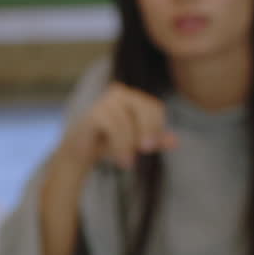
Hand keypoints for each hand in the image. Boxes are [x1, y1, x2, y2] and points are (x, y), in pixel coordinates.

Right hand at [58, 83, 179, 169]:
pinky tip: (121, 159)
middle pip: (145, 108)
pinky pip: (115, 127)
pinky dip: (121, 145)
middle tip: (147, 150)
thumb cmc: (107, 143)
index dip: (157, 127)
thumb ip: (155, 139)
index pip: (154, 107)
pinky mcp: (94, 113)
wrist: (78, 152)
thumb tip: (175, 142)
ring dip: (130, 144)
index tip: (153, 147)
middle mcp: (118, 92)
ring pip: (129, 121)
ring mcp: (105, 101)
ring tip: (128, 162)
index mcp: (130, 96)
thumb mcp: (135, 141)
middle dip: (149, 130)